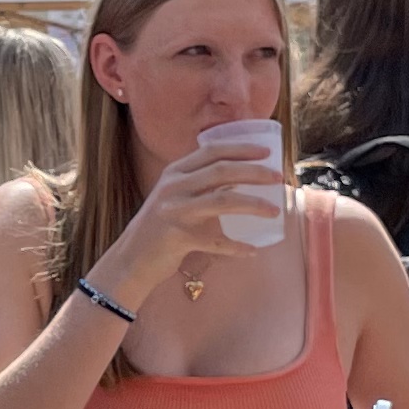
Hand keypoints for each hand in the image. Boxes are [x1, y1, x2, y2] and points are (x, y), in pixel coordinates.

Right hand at [108, 136, 282, 289]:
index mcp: (175, 172)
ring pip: (223, 201)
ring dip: (254, 205)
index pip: (212, 150)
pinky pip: (216, 241)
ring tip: (275, 211)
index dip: (242, 148)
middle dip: (255, 172)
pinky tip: (252, 251)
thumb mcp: (174, 197)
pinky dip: (236, 247)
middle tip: (278, 177)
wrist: (130, 260)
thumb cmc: (160, 228)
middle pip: (222, 171)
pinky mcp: (177, 237)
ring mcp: (174, 211)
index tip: (268, 152)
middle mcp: (173, 187)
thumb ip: (199, 185)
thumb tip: (243, 179)